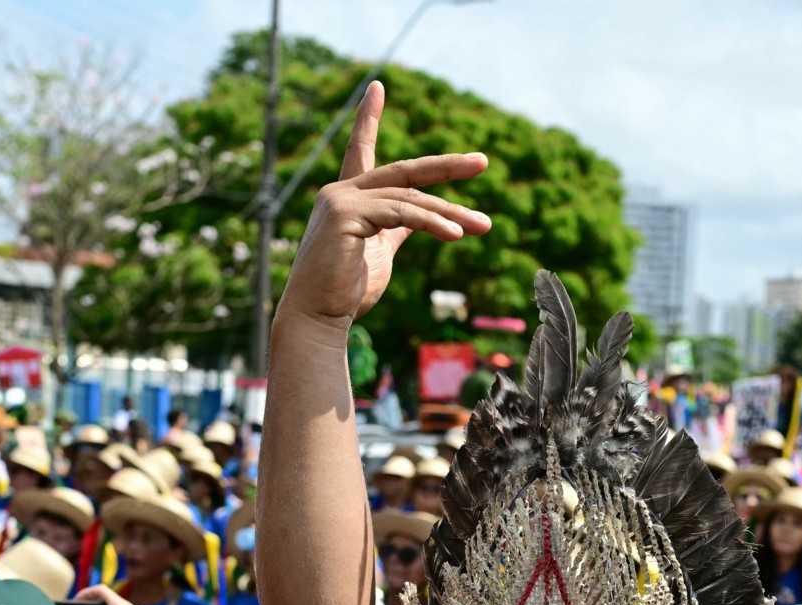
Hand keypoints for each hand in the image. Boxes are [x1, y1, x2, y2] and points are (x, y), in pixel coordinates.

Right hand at [275, 81, 489, 327]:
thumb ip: (400, 227)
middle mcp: (340, 192)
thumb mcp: (382, 252)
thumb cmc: (347, 292)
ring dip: (451, 212)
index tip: (378, 87)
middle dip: (446, 165)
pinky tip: (457, 234)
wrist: (317, 319)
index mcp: (348, 198)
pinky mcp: (345, 216)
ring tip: (484, 225)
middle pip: (404, 170)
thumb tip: (428, 217)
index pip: (361, 150)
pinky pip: (401, 214)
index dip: (369, 118)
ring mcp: (340, 201)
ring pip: (411, 197)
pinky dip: (432, 222)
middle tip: (482, 162)